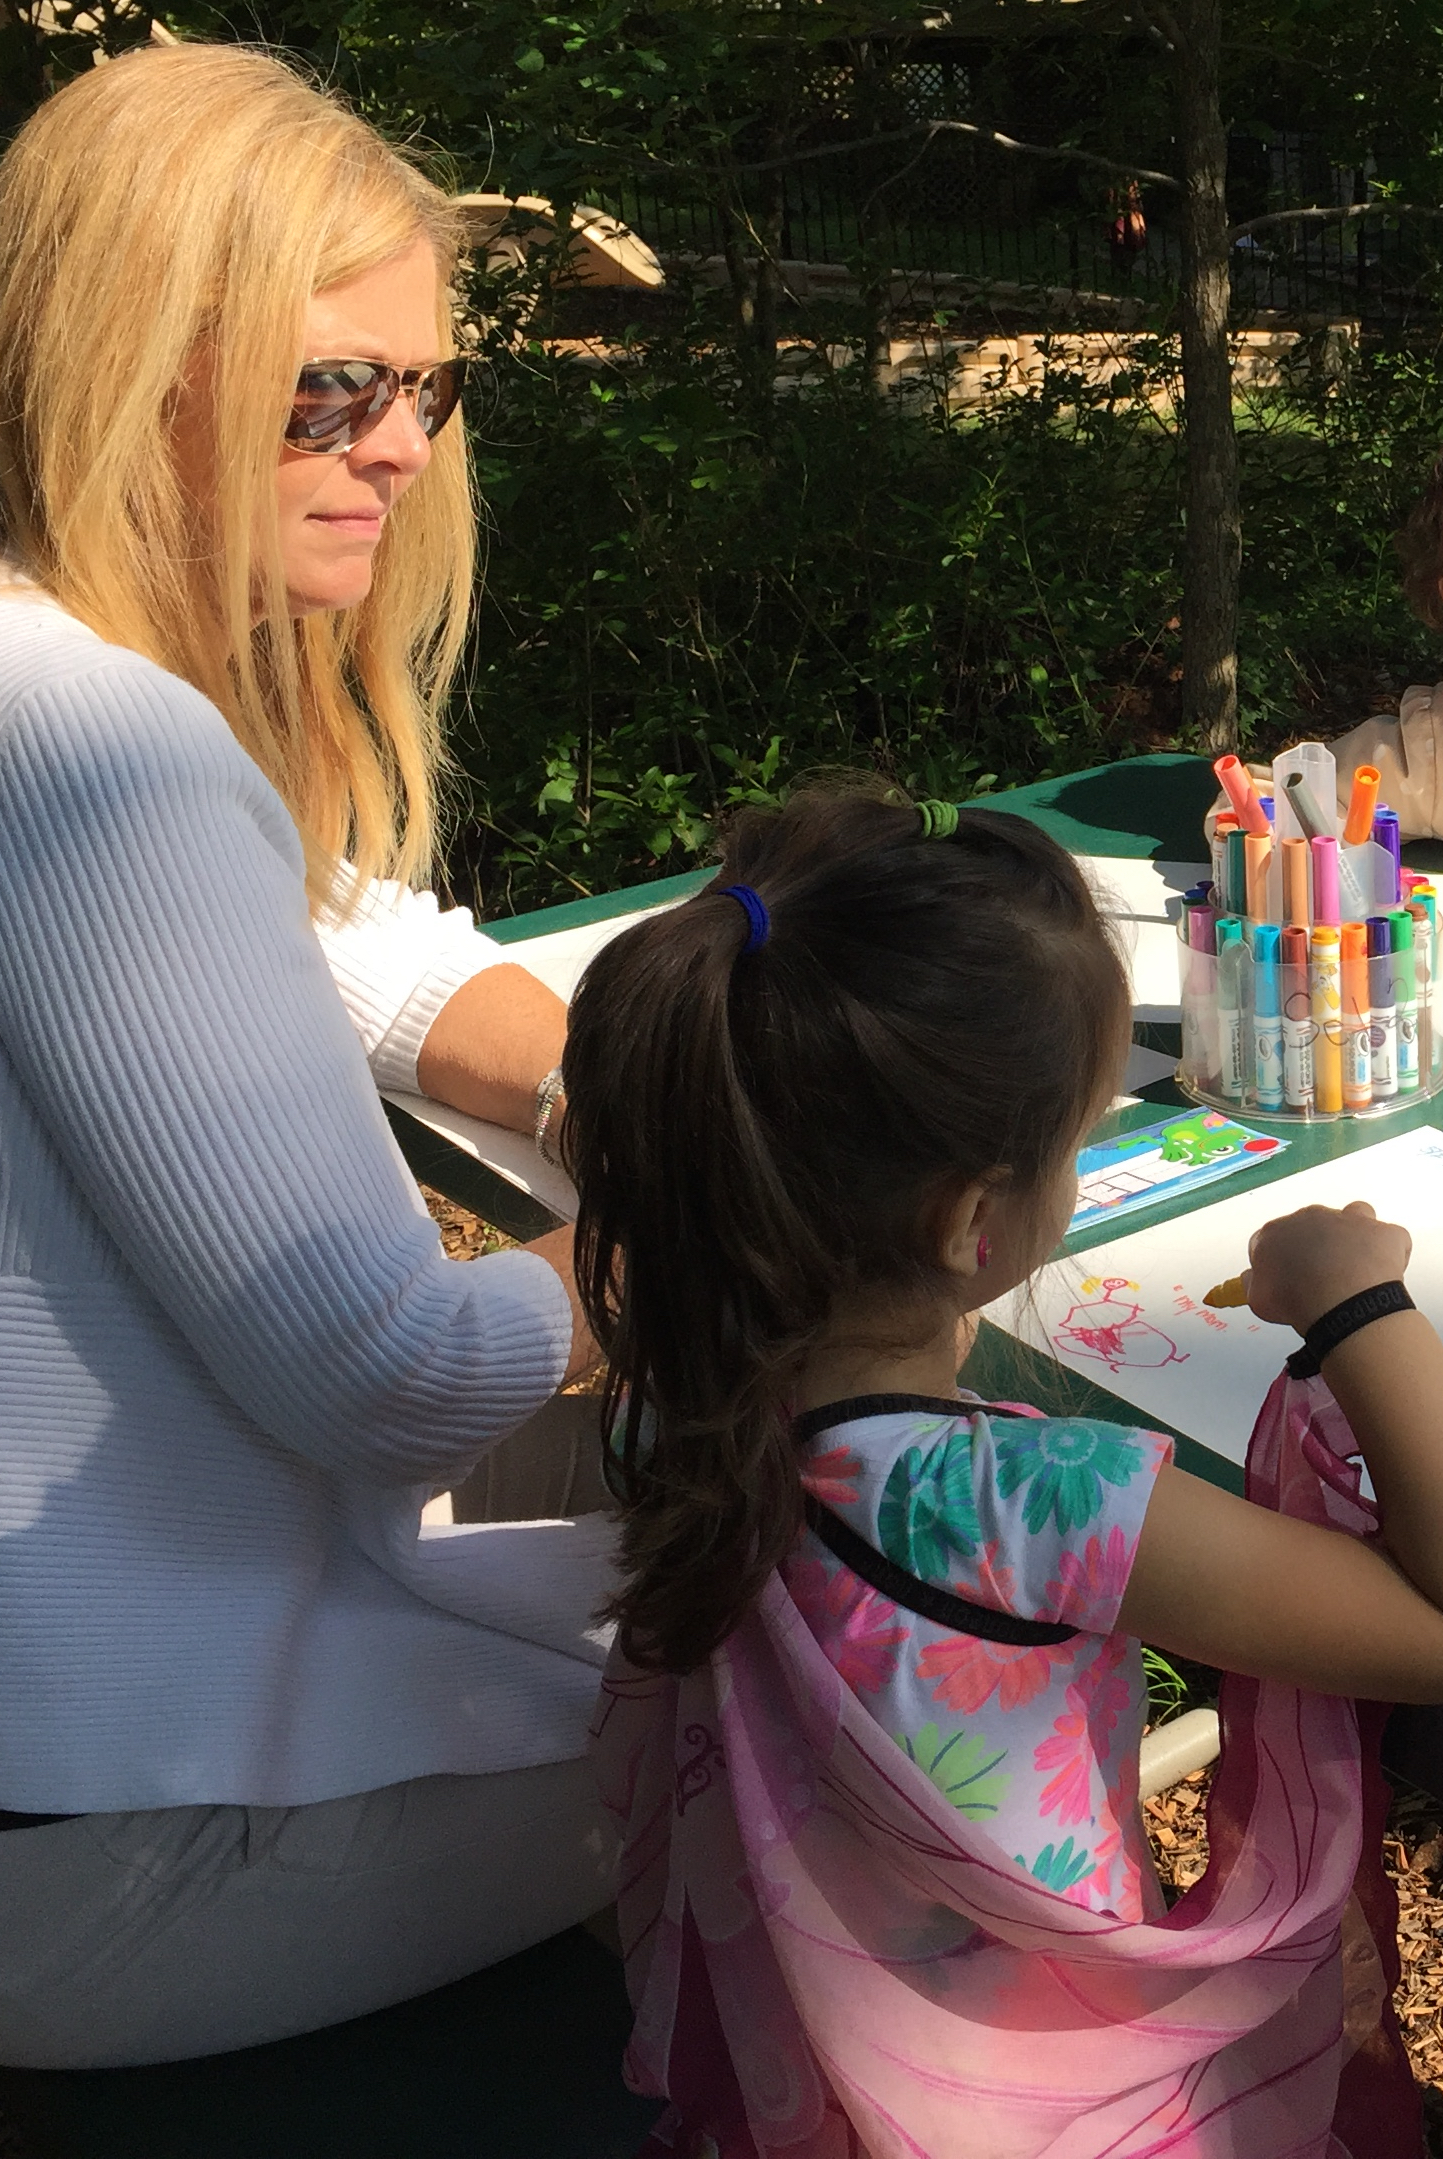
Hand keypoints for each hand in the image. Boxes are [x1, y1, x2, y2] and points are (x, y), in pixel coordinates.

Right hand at [1244, 1201, 1410, 1334]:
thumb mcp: (1258, 1300)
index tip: (1286, 1280)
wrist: (1342, 1303)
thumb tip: (1252, 1278)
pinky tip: (1380, 1274)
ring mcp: (1349, 1220)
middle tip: (1320, 1281)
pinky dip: (1386, 1252)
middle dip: (1316, 1248)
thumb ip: (1252, 1284)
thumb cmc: (1296, 1301)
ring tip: (1353, 1268)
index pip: (1271, 1239)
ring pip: (1352, 1218)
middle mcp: (1310, 1217)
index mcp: (1275, 1232)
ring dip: (1352, 1237)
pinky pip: (1388, 1238)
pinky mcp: (1382, 1232)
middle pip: (1311, 1227)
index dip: (1279, 1260)